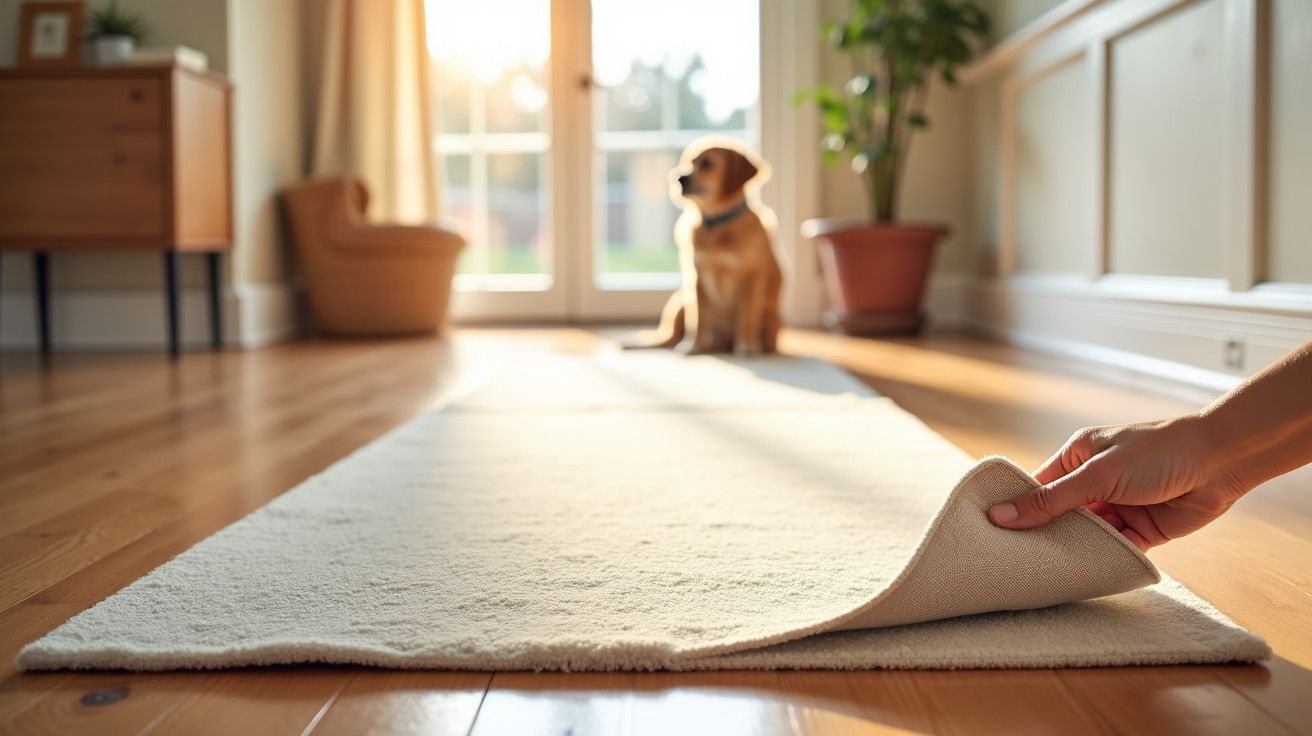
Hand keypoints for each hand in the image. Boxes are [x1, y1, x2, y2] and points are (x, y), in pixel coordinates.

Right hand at [987, 418, 1249, 550]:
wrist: (1220, 462)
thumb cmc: (1157, 452)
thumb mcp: (1097, 475)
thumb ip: (1051, 500)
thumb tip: (1001, 515)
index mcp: (1077, 457)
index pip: (1038, 486)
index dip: (1017, 509)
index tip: (991, 534)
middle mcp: (1094, 482)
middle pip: (1059, 514)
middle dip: (1042, 535)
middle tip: (1012, 562)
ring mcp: (1117, 506)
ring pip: (1085, 535)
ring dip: (1071, 550)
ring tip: (1041, 574)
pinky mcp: (1140, 529)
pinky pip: (1113, 549)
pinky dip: (1101, 561)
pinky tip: (1081, 575)